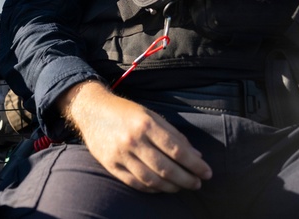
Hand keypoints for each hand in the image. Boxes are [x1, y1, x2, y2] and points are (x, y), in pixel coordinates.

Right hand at [60, 80, 211, 192]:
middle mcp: (133, 140)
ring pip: (151, 179)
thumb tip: (195, 155)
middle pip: (166, 168)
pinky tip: (162, 187)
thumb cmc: (126, 112)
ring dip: (171, 187)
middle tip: (197, 183)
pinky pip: (135, 183)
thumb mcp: (151, 115)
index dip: (194, 164)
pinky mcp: (110, 165)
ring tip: (182, 187)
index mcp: (146, 124)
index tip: (207, 172)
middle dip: (186, 179)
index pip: (176, 150)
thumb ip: (173, 134)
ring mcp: (120, 154)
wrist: (92, 110)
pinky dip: (152, 188)